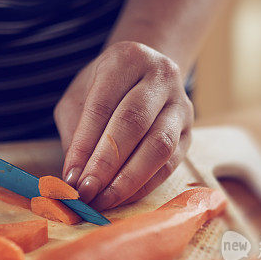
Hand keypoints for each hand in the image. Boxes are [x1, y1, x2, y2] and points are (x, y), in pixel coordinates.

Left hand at [54, 41, 192, 209]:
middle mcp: (160, 76)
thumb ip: (75, 133)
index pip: (102, 105)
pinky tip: (122, 199)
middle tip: (86, 191)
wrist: (145, 77)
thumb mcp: (79, 99)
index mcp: (127, 59)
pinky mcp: (190, 132)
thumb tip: (74, 178)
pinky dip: (144, 185)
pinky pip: (170, 164)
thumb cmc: (103, 90)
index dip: (85, 144)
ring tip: (103, 200)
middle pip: (133, 123)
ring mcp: (180, 105)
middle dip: (106, 163)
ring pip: (159, 145)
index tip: (70, 177)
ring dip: (128, 179)